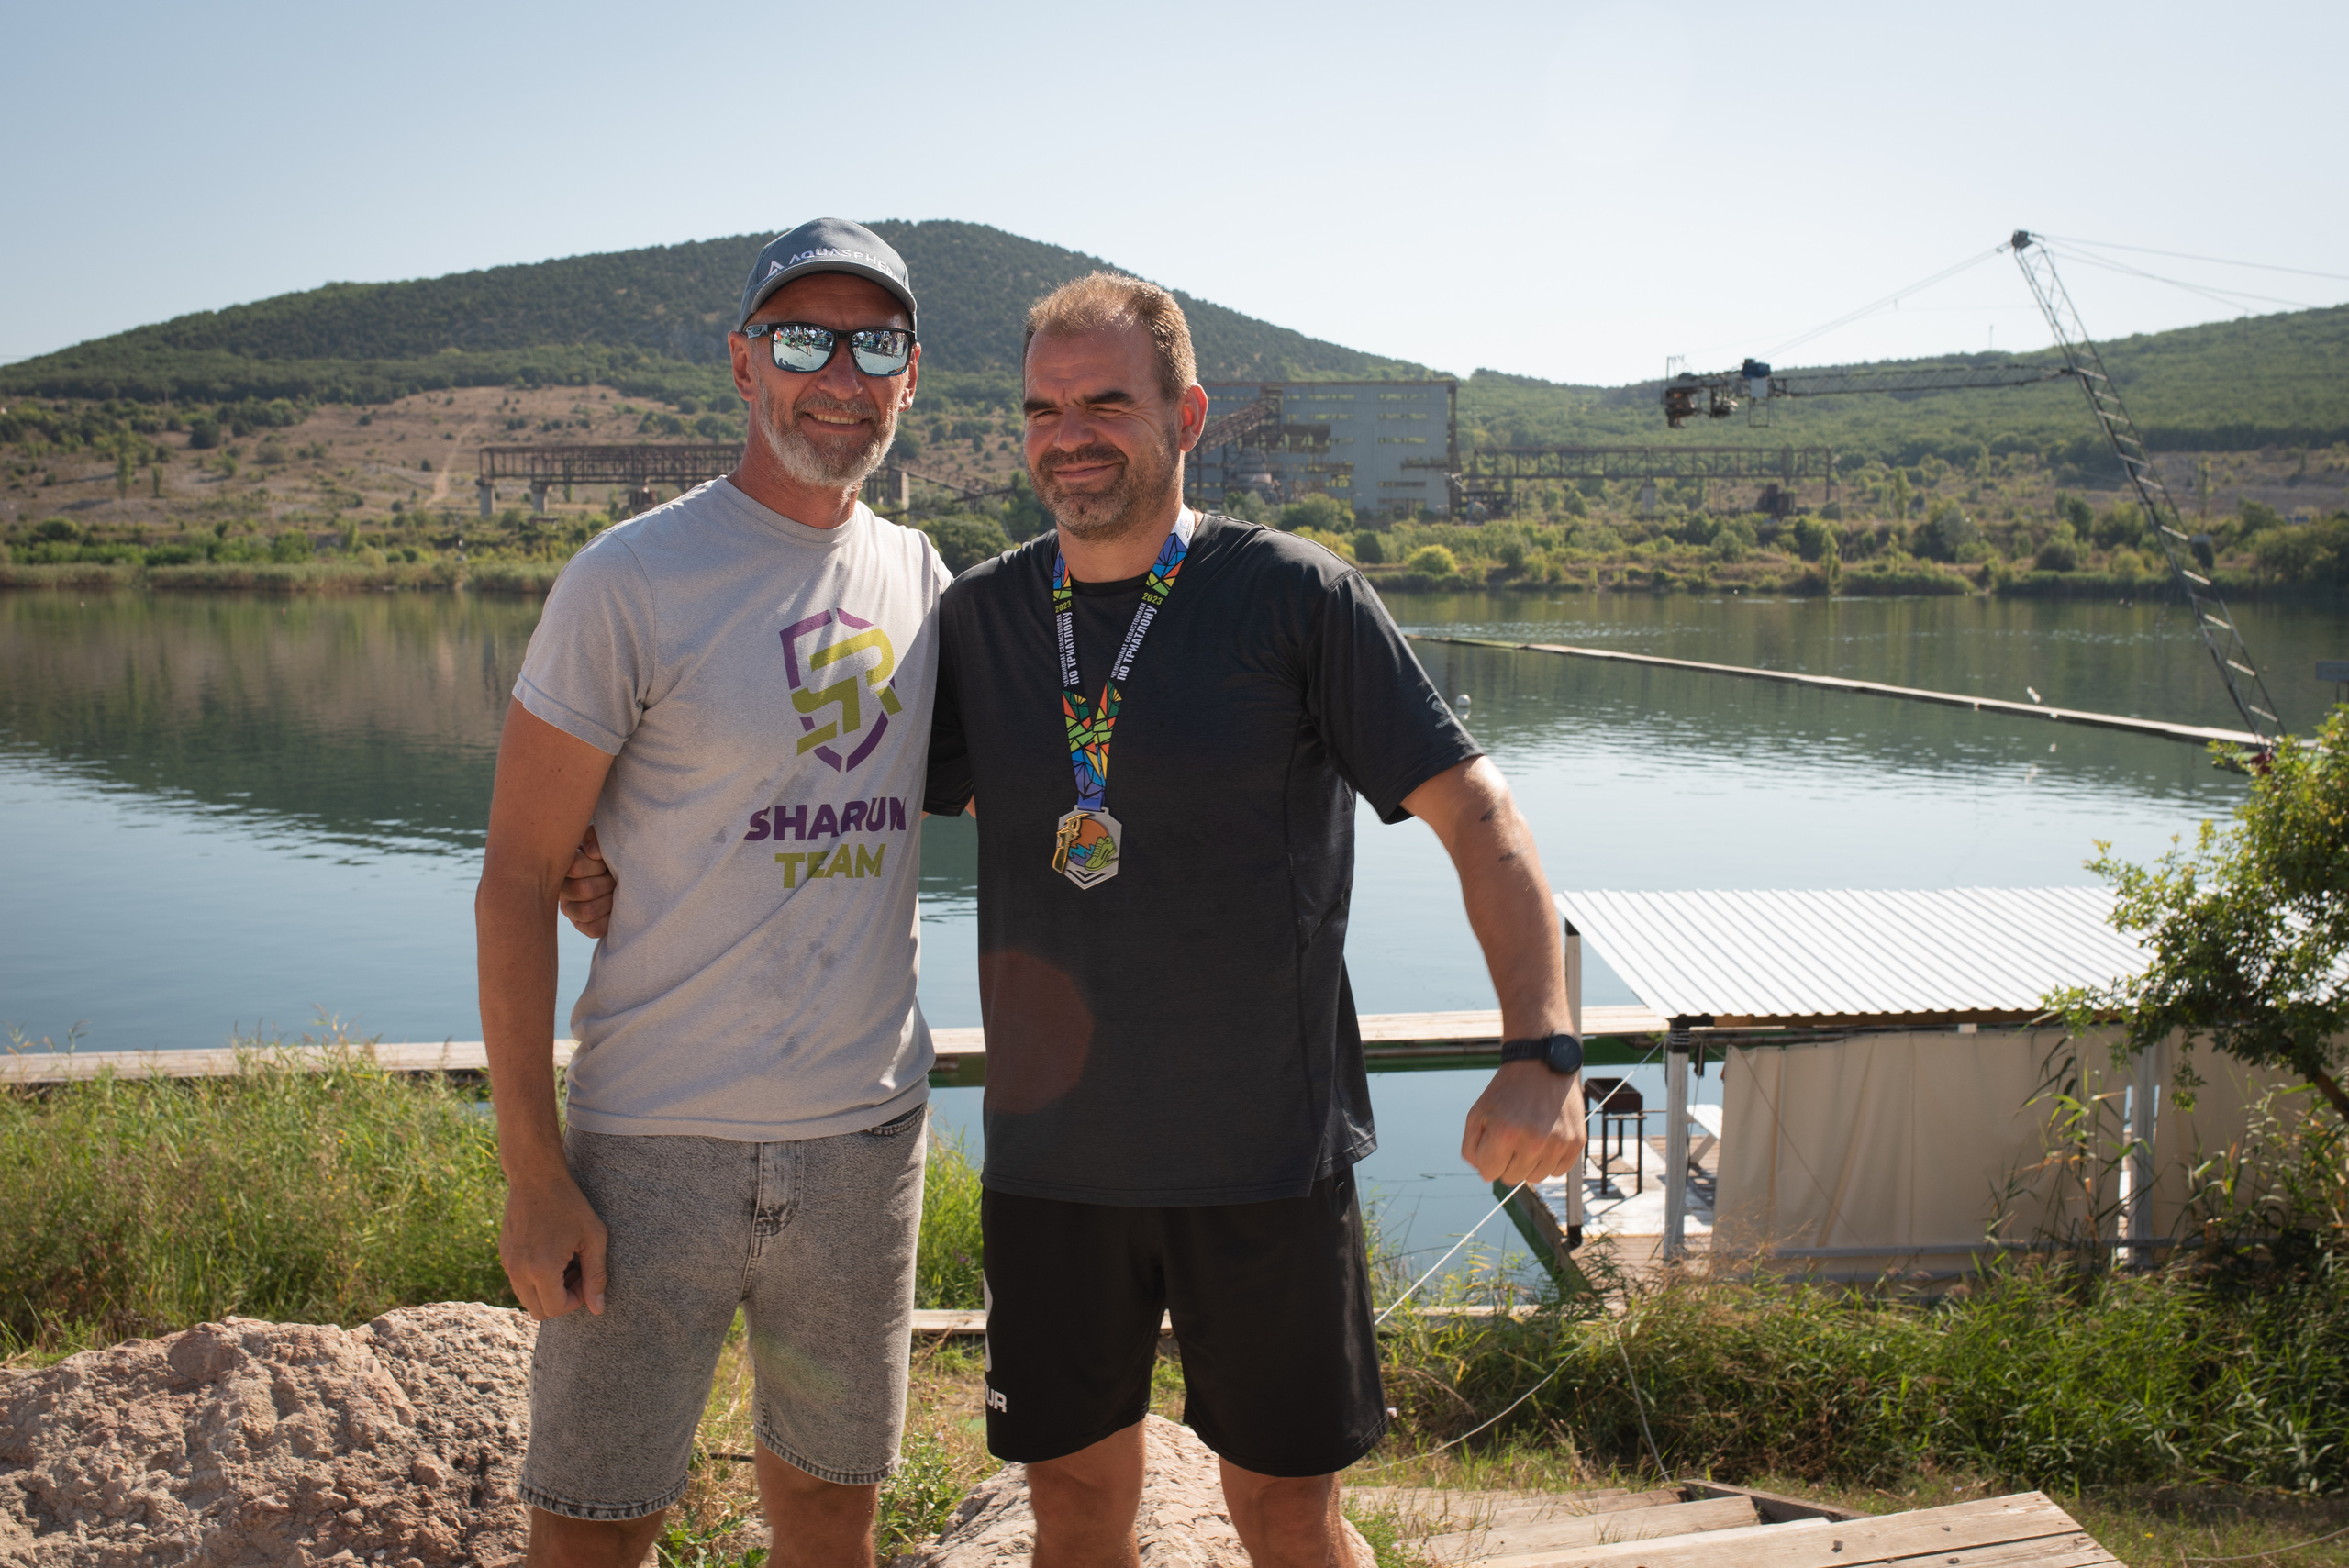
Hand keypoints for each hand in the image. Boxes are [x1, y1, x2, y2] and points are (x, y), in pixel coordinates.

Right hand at [498, 1167, 609, 1319]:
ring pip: (527, 1299)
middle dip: (561, 1299)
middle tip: (576, 1271)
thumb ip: (596, 1276)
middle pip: (539, 1311)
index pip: (557, 1309)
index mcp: (542, 1268)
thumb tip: (598, 1309)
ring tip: (565, 1262)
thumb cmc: (570, 1205)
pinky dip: (535, 1279)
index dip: (576, 1300)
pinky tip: (551, 1254)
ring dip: (547, 1291)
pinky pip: (519, 1283)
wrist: (536, 1177)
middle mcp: (519, 1271)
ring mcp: (508, 1264)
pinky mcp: (504, 1256)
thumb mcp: (593, 1238)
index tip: (585, 1276)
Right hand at [559, 824, 614, 937]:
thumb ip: (594, 839)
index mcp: (564, 866)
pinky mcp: (583, 926)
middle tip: (614, 877)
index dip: (596, 865)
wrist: (618, 872)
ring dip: (609, 901)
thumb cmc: (606, 853)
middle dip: (607, 882)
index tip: (605, 861)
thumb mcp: (600, 839)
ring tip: (616, 891)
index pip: (575, 867)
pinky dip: (608, 920)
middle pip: (584, 890)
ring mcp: (571, 910)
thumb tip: (592, 852)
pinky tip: (614, 908)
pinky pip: (593, 929)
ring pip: (587, 911)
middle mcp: (562, 890)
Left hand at [1461, 1062, 1587, 1186]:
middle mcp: (1533, 1142)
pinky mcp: (1576, 1143)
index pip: (1489, 1173)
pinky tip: (1545, 1139)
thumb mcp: (1477, 1113)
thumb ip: (1472, 1148)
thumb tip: (1485, 1175)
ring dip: (1528, 1163)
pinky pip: (1558, 1172)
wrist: (1542, 1064)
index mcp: (1504, 1134)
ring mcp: (1557, 1144)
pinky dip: (1549, 1161)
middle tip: (1511, 1136)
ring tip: (1528, 1137)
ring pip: (1535, 1178)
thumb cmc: (1506, 1090)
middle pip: (1512, 1178)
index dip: (1488, 1158)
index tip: (1493, 1142)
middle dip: (1506, 1161)